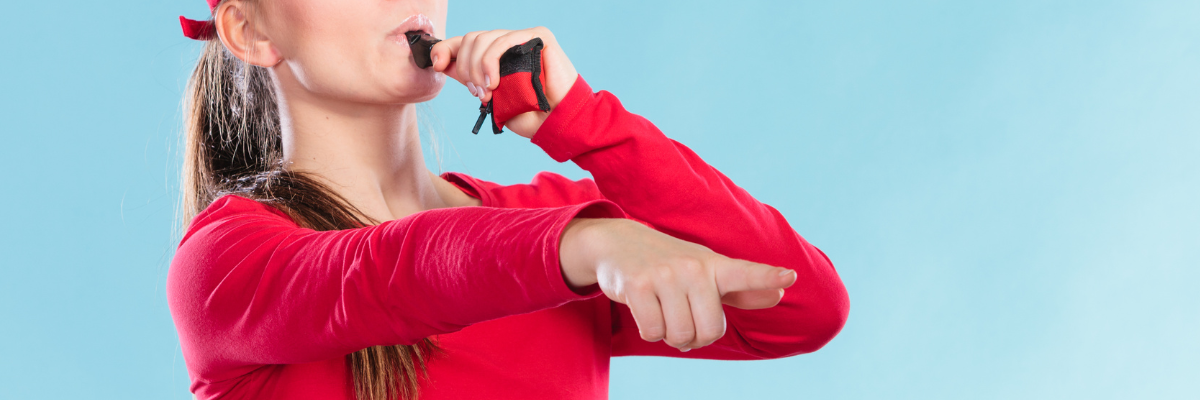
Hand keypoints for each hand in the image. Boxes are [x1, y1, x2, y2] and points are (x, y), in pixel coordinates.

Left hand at [429, 27, 578, 137]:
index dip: (444, 49)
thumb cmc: (528, 114)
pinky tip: (495, 81)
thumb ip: (469, 78)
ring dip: (477, 68)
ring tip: (488, 91)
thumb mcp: (490, 98)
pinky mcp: (538, 36)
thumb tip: (441, 63)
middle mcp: (507, 45)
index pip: (463, 42)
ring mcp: (522, 38)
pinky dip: (492, 61)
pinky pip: (504, 40)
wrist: (555, 123)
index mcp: (496, 56)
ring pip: (483, 39)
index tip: (436, 65)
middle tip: (478, 93)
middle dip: (466, 68)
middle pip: (470, 39)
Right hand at [559, 218, 798, 351]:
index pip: (746, 274)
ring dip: (670, 335)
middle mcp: (693, 268)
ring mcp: (665, 275)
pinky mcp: (638, 284)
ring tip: (664, 313)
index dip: (767, 277)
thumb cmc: (672, 264)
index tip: (790, 276)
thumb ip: (743, 288)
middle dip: (695, 337)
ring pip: (679, 335)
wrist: (618, 242)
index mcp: (715, 266)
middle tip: (683, 319)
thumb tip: (778, 294)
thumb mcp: (708, 271)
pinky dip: (650, 331)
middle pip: (709, 332)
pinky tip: (646, 310)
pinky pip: (653, 332)